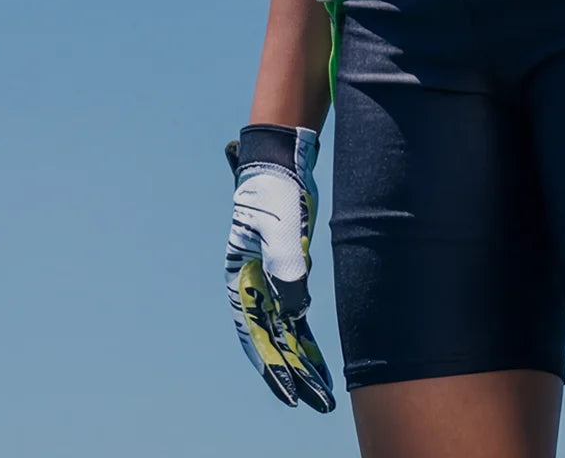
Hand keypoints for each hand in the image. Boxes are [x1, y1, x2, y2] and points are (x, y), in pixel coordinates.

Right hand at [224, 123, 335, 410]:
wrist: (280, 163)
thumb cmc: (275, 193)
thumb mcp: (280, 230)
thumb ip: (286, 269)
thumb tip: (295, 312)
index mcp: (241, 280)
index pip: (257, 335)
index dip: (274, 367)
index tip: (291, 395)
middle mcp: (252, 286)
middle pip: (273, 339)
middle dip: (294, 373)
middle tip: (319, 402)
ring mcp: (269, 279)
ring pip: (286, 330)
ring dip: (302, 360)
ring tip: (322, 391)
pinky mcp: (288, 269)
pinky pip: (295, 312)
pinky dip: (306, 336)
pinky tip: (318, 357)